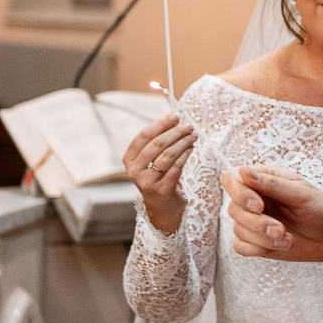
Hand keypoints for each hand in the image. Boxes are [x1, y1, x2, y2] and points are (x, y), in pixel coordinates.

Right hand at [124, 113, 196, 234]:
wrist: (162, 207)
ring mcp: (147, 182)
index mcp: (129, 159)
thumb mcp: (150, 160)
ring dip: (183, 142)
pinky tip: (191, 148)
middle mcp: (134, 171)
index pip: (144, 136)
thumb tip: (175, 118)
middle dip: (175, 132)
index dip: (161, 123)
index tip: (175, 115)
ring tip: (193, 135)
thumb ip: (157, 141)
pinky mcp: (162, 190)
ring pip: (168, 155)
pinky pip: (177, 167)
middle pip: (157, 144)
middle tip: (189, 126)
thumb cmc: (158, 177)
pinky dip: (186, 154)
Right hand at [220, 165, 322, 271]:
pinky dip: (260, 248)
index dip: (239, 193)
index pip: (232, 180)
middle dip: (257, 223)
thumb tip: (244, 171)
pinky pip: (241, 247)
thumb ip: (271, 184)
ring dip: (263, 238)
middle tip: (280, 229)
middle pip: (233, 209)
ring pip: (238, 230)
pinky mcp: (256, 242)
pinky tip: (281, 245)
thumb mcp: (300, 193)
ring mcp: (253, 222)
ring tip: (287, 238)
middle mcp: (253, 199)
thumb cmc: (320, 207)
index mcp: (262, 180)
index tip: (259, 206)